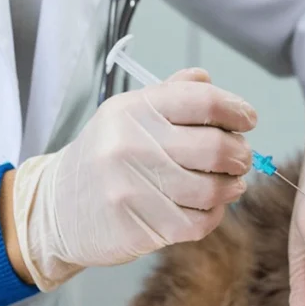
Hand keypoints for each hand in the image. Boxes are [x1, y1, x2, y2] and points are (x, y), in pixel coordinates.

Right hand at [7, 69, 254, 290]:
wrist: (57, 207)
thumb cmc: (104, 158)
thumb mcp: (126, 116)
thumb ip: (170, 96)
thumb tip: (207, 79)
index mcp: (133, 110)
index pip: (204, 101)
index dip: (237, 110)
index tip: (248, 120)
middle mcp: (131, 144)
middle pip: (217, 148)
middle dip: (241, 154)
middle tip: (242, 158)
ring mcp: (133, 187)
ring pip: (213, 189)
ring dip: (232, 187)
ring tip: (230, 184)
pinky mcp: (139, 226)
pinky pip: (199, 222)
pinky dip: (214, 215)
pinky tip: (208, 207)